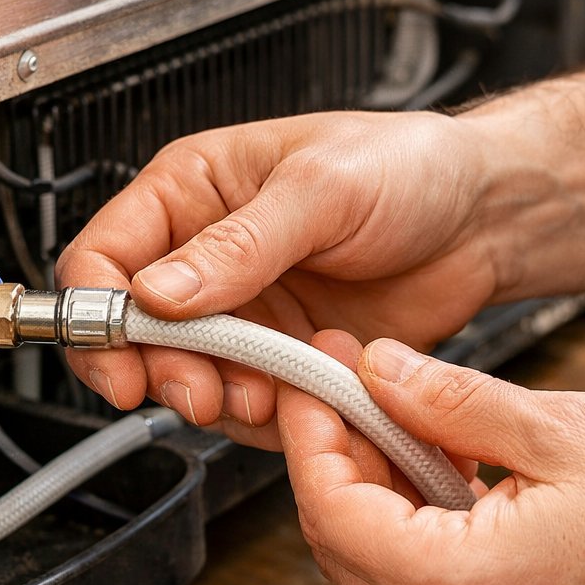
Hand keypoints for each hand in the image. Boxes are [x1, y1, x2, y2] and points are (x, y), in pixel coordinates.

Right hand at [57, 110, 496, 446]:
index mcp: (194, 191)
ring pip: (184, 376)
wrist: (483, 221)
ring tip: (260, 393)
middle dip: (157, 370)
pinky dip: (262, 416)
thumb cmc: (409, 168)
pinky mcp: (280, 358)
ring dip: (214, 397)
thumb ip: (240, 243)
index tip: (123, 353)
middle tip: (198, 389)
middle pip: (132, 332)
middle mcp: (205, 255)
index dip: (100, 311)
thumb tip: (161, 290)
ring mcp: (243, 312)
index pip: (105, 254)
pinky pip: (244, 403)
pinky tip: (297, 399)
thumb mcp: (322, 189)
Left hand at [277, 335, 584, 584]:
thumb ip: (452, 401)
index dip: (313, 435)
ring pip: (377, 578)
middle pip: (342, 550)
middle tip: (355, 395)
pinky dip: (416, 540)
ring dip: (377, 501)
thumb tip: (379, 371)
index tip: (317, 381)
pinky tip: (447, 483)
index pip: (331, 512)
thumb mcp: (564, 430)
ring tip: (411, 430)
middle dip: (338, 463)